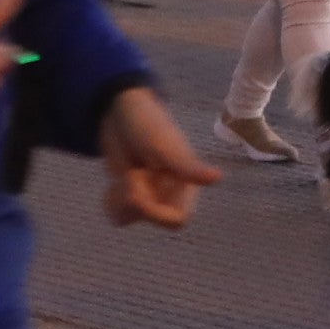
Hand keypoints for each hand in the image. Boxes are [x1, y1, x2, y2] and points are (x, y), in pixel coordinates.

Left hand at [98, 84, 223, 229]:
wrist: (117, 109)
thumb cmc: (146, 122)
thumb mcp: (164, 145)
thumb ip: (187, 167)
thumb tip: (218, 177)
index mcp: (185, 184)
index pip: (177, 219)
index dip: (156, 214)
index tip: (137, 194)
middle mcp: (169, 193)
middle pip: (151, 218)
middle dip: (133, 200)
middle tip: (129, 173)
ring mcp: (148, 194)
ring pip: (131, 218)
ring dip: (119, 201)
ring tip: (123, 174)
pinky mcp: (130, 194)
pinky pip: (119, 215)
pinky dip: (111, 203)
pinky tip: (113, 184)